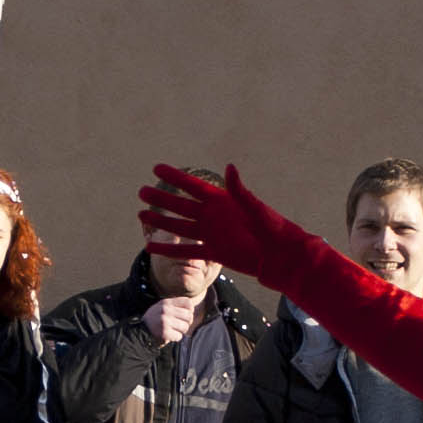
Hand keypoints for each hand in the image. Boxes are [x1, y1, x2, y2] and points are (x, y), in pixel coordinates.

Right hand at [138, 161, 287, 287]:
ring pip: (180, 226)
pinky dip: (169, 249)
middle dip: (161, 199)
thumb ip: (239, 191)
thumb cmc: (274, 229)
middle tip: (142, 191)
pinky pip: (186, 251)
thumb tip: (229, 167)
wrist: (280, 256)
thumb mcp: (256, 208)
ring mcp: (212, 234)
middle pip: (181, 205)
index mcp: (223, 201)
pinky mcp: (213, 252)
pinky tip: (151, 246)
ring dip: (161, 221)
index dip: (175, 177)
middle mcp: (213, 216)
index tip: (156, 169)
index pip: (193, 186)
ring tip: (141, 214)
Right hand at [140, 290, 197, 344]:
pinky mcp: (164, 332)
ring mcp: (165, 321)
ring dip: (181, 331)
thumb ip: (174, 306)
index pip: (188, 302)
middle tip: (180, 326)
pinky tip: (169, 336)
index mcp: (166, 302)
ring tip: (174, 331)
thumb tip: (191, 308)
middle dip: (186, 323)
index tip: (185, 315)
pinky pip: (179, 336)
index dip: (190, 310)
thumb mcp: (161, 307)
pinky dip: (175, 338)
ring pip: (185, 327)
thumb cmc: (153, 320)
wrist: (139, 331)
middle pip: (189, 316)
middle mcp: (166, 310)